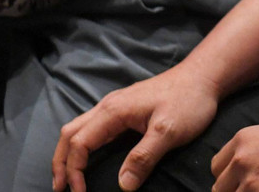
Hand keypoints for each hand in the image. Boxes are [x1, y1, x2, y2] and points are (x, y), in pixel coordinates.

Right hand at [52, 65, 220, 191]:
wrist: (199, 78)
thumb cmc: (187, 102)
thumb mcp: (169, 132)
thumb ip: (143, 157)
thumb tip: (122, 186)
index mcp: (112, 112)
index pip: (80, 142)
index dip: (74, 169)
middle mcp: (105, 107)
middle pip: (69, 134)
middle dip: (60, 162)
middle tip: (58, 188)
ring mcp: (112, 108)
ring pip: (77, 129)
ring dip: (67, 153)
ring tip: (67, 177)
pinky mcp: (120, 110)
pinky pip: (90, 128)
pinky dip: (80, 146)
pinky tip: (86, 157)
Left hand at [211, 116, 258, 191]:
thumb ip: (241, 152)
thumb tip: (229, 172)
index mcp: (238, 143)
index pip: (215, 168)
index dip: (224, 178)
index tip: (234, 183)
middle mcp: (241, 160)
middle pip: (220, 187)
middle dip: (231, 191)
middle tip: (246, 190)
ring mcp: (253, 181)